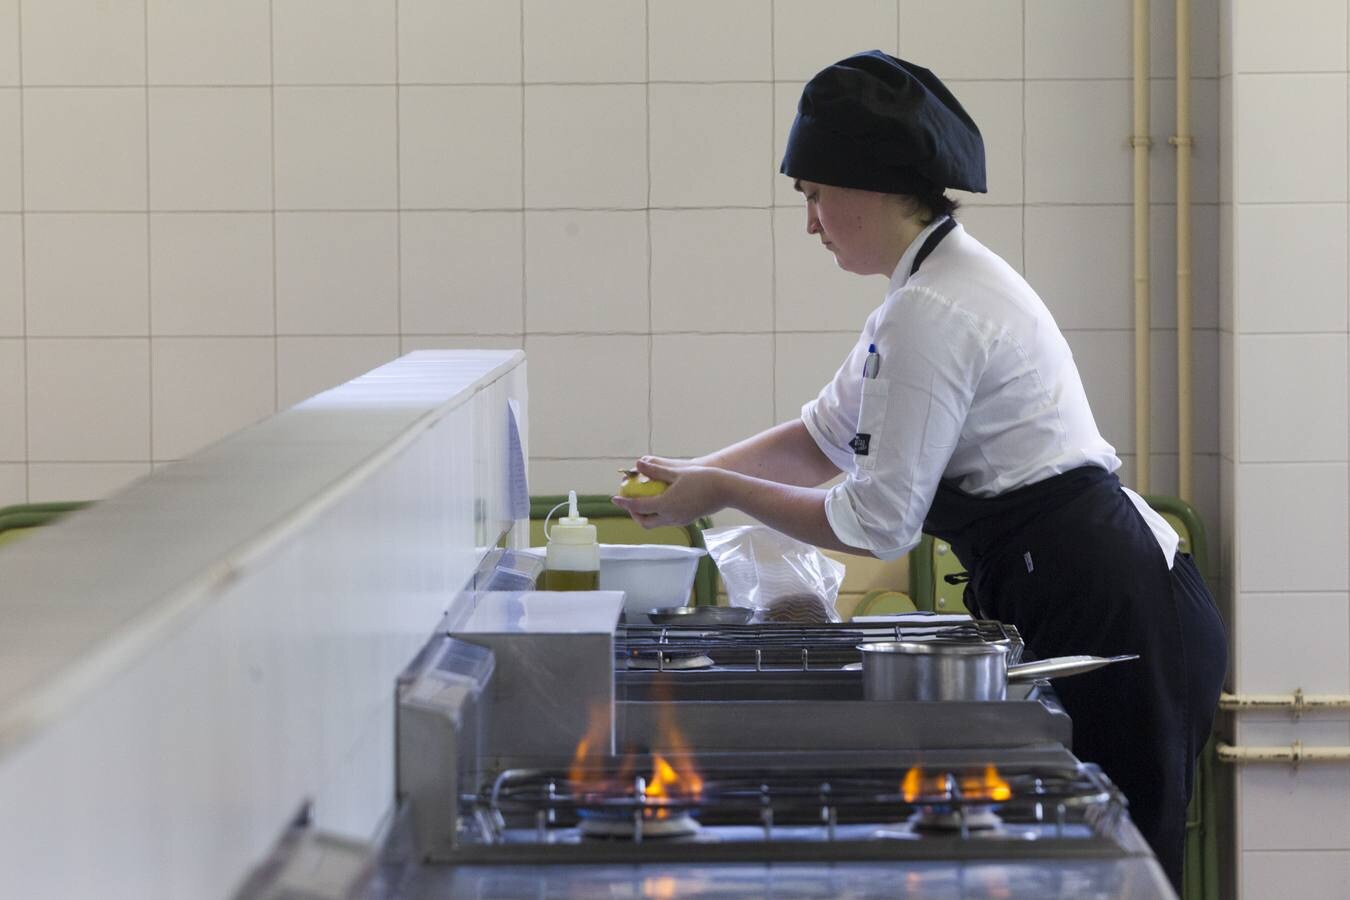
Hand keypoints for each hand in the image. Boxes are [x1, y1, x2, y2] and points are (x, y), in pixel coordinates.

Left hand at [611, 457, 728, 527]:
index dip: (624, 502)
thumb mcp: (676, 472)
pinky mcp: (687, 519)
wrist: (725, 491)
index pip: (638, 506)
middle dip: (633, 514)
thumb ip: (655, 470)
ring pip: (656, 523)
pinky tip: (660, 502)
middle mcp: (670, 517)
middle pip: (645, 522)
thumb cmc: (702, 478)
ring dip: (645, 515)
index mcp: (665, 505)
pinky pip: (666, 520)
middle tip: (628, 503)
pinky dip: (658, 514)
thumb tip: (637, 464)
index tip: (614, 498)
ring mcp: (679, 520)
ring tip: (642, 502)